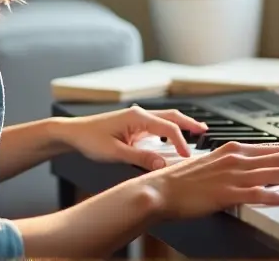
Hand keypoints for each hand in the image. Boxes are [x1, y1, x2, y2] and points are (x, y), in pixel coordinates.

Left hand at [56, 105, 208, 170]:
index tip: (188, 157)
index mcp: (137, 117)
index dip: (181, 143)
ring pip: (165, 119)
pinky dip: (169, 130)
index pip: (168, 128)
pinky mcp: (133, 124)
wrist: (72, 133)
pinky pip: (157, 125)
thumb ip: (140, 158)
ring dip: (181, 125)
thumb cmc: (89, 140)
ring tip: (196, 132)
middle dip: (190, 124)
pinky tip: (172, 139)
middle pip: (172, 117)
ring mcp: (137, 118)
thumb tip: (162, 164)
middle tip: (206, 131)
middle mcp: (139, 114)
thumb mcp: (115, 152)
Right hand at [135, 141, 278, 219]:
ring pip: (275, 173)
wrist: (159, 190)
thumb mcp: (215, 165)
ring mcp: (232, 175)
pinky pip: (255, 194)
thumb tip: (258, 170)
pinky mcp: (225, 193)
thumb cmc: (183, 181)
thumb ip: (237, 165)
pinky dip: (274, 195)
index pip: (277, 148)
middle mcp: (237, 158)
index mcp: (235, 149)